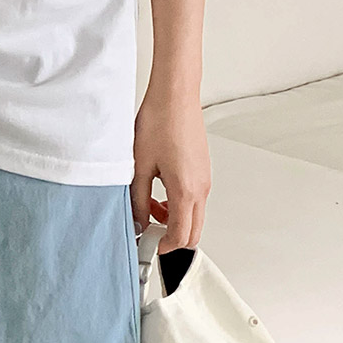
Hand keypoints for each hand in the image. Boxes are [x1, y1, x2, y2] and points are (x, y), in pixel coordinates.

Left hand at [131, 85, 211, 253]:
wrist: (175, 95)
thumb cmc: (159, 122)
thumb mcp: (139, 165)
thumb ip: (139, 198)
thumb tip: (138, 219)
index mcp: (185, 191)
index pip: (181, 236)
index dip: (164, 247)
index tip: (148, 246)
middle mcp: (201, 188)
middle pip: (193, 231)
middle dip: (171, 237)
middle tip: (148, 231)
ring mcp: (204, 178)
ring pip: (194, 214)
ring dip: (173, 218)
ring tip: (149, 205)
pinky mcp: (202, 169)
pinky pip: (194, 197)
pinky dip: (178, 203)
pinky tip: (158, 188)